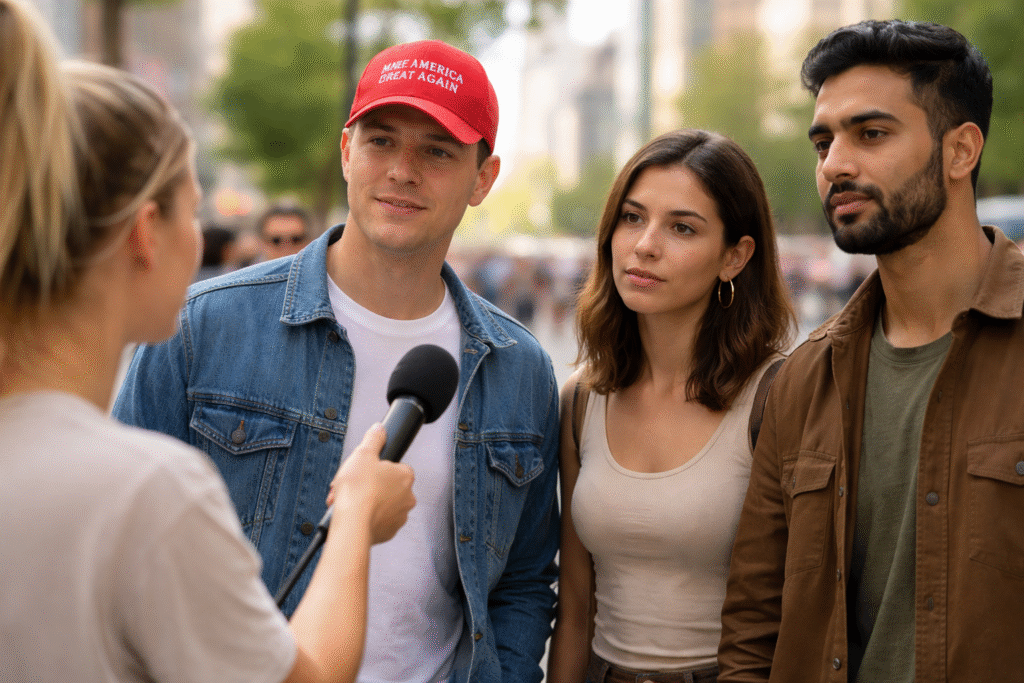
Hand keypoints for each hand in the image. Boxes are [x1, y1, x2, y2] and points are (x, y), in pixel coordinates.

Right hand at [327, 423, 415, 543]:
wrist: (352, 524)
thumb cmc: (358, 491)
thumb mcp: (363, 454)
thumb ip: (374, 439)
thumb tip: (379, 429)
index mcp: (405, 476)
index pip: (395, 467)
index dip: (376, 468)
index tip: (364, 470)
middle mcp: (407, 497)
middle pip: (386, 486)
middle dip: (368, 486)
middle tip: (352, 486)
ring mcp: (399, 516)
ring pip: (381, 504)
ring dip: (366, 501)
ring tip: (348, 500)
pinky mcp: (389, 532)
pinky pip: (377, 521)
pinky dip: (366, 517)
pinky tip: (353, 513)